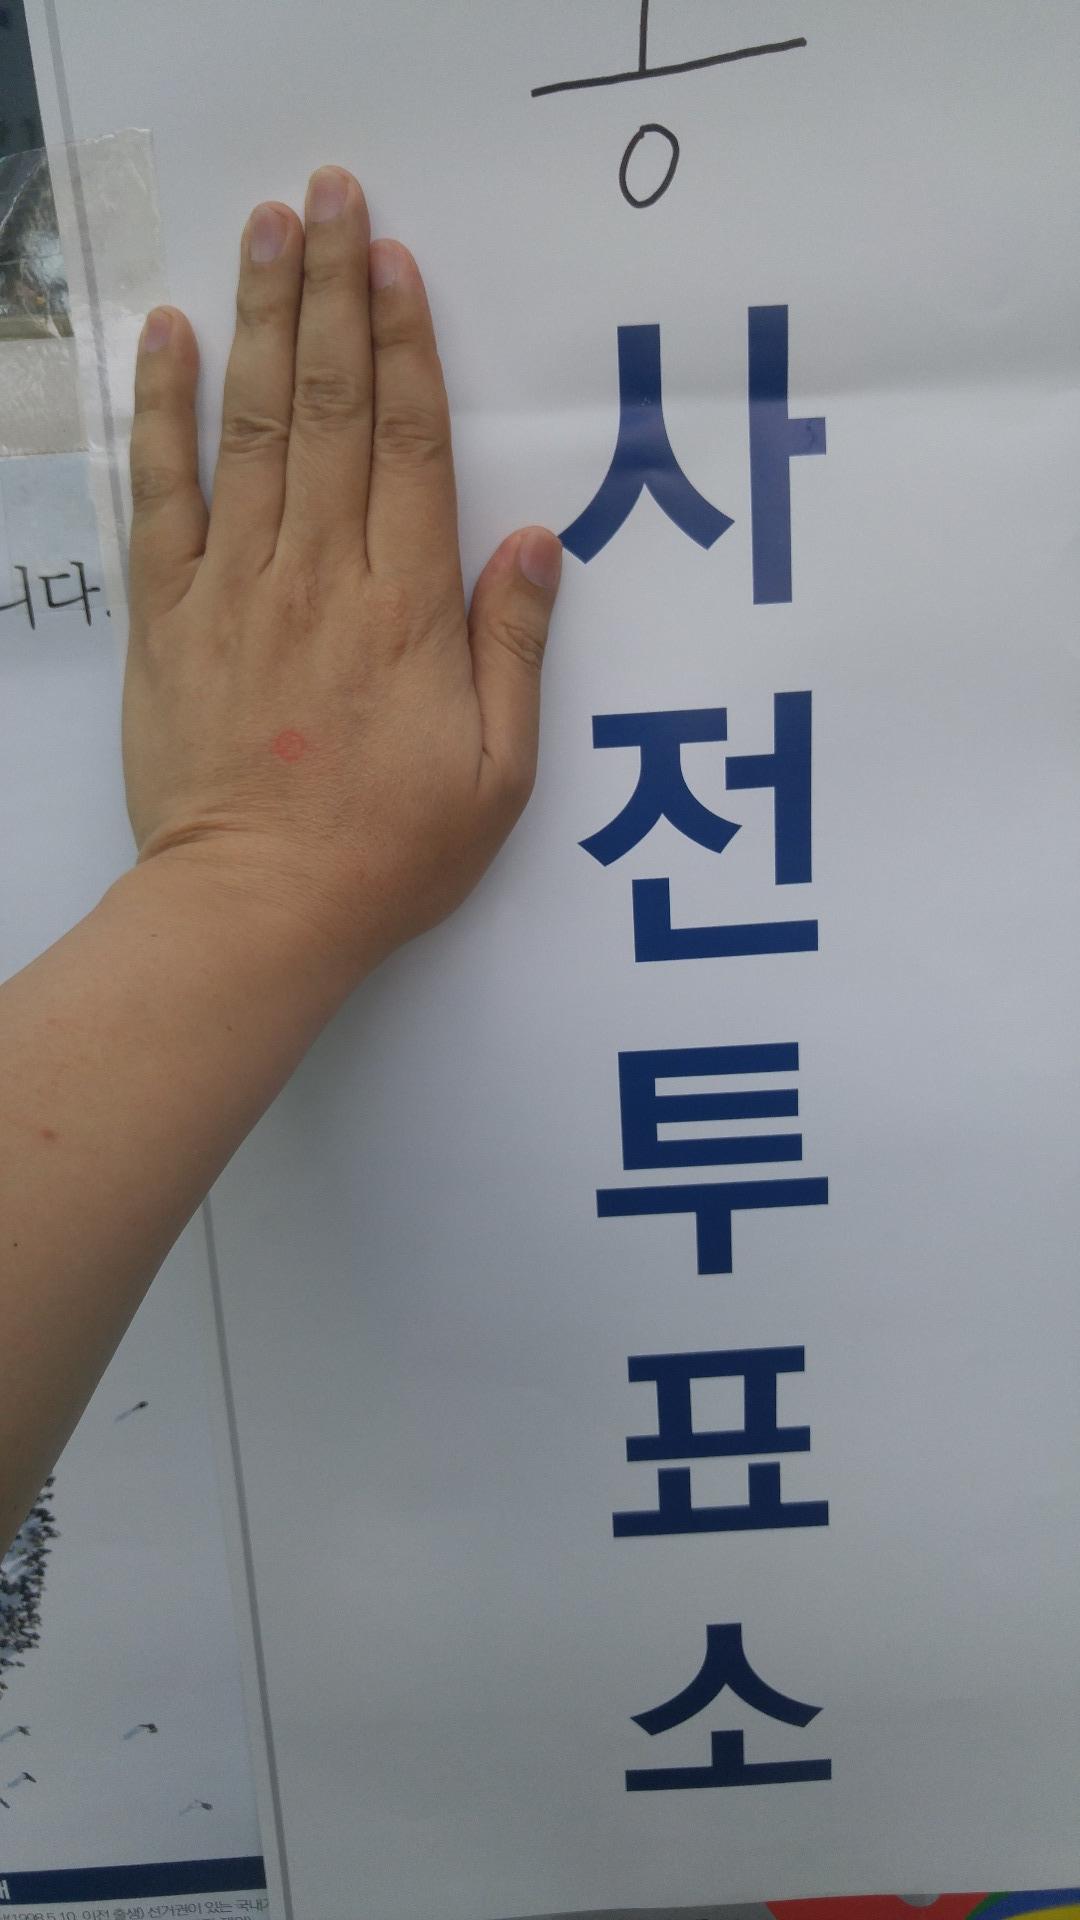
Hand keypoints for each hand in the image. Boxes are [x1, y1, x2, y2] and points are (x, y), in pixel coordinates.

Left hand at [124, 166, 560, 990]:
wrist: (257, 910)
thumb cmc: (386, 853)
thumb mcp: (498, 771)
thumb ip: (514, 647)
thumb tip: (537, 541)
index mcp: (406, 607)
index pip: (409, 442)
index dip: (406, 342)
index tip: (398, 259)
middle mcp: (319, 574)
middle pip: (329, 405)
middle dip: (333, 290)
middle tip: (332, 195)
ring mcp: (235, 588)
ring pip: (250, 426)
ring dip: (259, 316)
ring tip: (268, 226)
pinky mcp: (168, 617)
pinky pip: (160, 494)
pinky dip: (161, 411)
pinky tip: (169, 335)